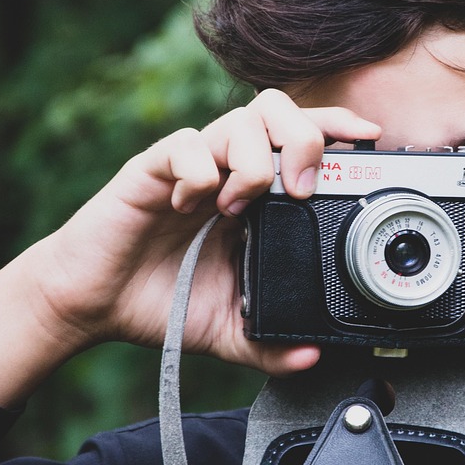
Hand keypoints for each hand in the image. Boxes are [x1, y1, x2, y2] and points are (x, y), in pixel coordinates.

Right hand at [0, 91, 379, 399]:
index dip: (336, 124)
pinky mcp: (151, 170)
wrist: (94, 306)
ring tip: (239, 205)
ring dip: (252, 160)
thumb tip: (313, 356)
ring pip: (237, 120)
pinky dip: (198, 172)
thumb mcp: (229, 331)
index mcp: (252, 194)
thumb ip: (270, 343)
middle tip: (301, 187)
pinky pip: (184, 145)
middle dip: (302, 136)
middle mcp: (225, 169)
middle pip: (276, 109)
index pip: (300, 137)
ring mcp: (190, 166)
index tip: (369, 138)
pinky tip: (192, 206)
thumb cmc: (161, 303)